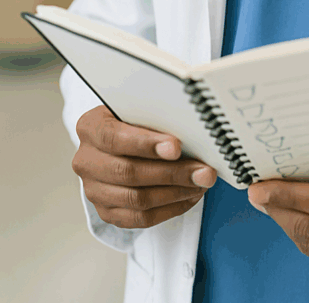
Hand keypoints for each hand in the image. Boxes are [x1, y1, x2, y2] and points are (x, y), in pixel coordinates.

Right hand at [72, 105, 216, 228]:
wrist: (121, 141)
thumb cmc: (135, 120)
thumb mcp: (139, 109)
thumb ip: (156, 117)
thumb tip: (192, 130)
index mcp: (90, 127)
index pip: (114, 138)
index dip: (145, 144)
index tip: (176, 147)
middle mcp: (86, 161)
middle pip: (128, 173)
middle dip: (172, 173)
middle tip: (203, 171)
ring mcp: (93, 190)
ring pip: (137, 200)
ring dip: (176, 193)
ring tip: (201, 183)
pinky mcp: (107, 212)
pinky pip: (140, 219)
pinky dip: (170, 209)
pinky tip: (189, 197)